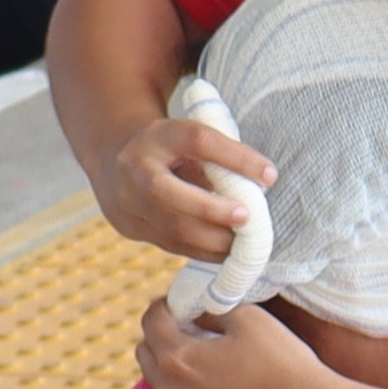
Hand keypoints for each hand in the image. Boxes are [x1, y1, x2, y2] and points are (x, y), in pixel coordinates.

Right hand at [98, 88, 275, 263]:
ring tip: (246, 242)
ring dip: (214, 239)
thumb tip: (265, 179)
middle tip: (247, 218)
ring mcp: (129, 202)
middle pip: (165, 191)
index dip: (235, 157)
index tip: (270, 175)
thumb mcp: (190, 140)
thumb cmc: (173, 154)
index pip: (198, 140)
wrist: (117, 170)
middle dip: (209, 208)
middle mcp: (136, 169)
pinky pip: (174, 246)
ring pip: (170, 227)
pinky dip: (207, 252)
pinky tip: (231, 252)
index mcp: (158, 136)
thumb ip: (220, 154)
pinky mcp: (135, 229)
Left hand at [136, 292, 346, 388]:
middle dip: (161, 339)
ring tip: (204, 369)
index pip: (151, 321)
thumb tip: (199, 312)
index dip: (163, 307)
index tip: (177, 305)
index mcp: (178, 356)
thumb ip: (212, 310)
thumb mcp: (250, 318)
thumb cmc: (284, 365)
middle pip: (146, 356)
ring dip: (173, 374)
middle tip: (188, 334)